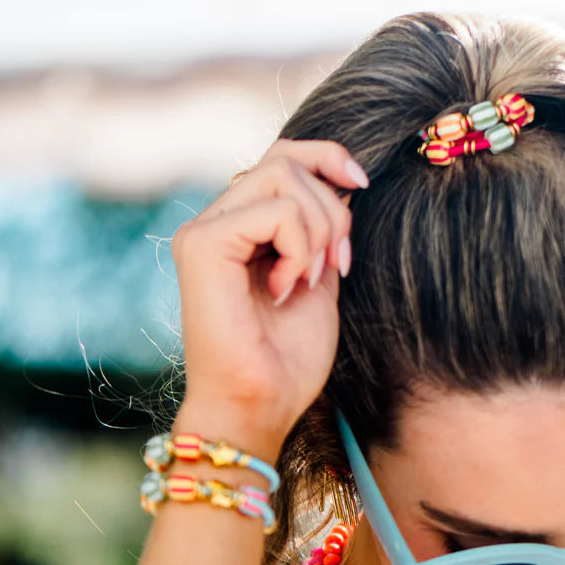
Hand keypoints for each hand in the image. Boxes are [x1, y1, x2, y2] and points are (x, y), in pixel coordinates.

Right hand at [170, 139, 368, 456]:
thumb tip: (342, 184)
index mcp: (241, 228)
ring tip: (311, 280)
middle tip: (336, 265)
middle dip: (332, 208)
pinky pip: (275, 209)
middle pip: (285, 157)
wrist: (260, 407)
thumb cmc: (287, 360)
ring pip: (281, 173)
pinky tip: (288, 287)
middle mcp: (216, 221)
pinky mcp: (202, 243)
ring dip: (318, 228)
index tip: (362, 186)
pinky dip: (300, 246)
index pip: (282, 157)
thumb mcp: (319, 280)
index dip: (328, 159)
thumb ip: (322, 233)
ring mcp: (204, 230)